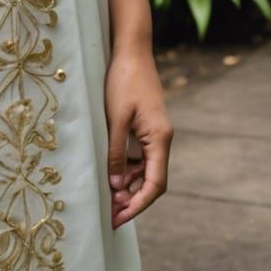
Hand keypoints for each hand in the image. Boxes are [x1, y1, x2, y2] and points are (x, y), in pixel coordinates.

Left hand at [104, 46, 172, 226]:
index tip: (120, 219)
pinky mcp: (148, 127)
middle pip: (152, 180)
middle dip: (133, 200)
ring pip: (146, 170)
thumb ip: (116, 153)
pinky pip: (141, 156)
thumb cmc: (123, 81)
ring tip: (108, 199)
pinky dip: (128, 169)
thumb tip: (114, 186)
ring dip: (129, 185)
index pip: (155, 184)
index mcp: (160, 139)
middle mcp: (162, 139)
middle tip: (110, 214)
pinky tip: (113, 175)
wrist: (132, 51)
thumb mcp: (116, 118)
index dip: (138, 205)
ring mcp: (156, 133)